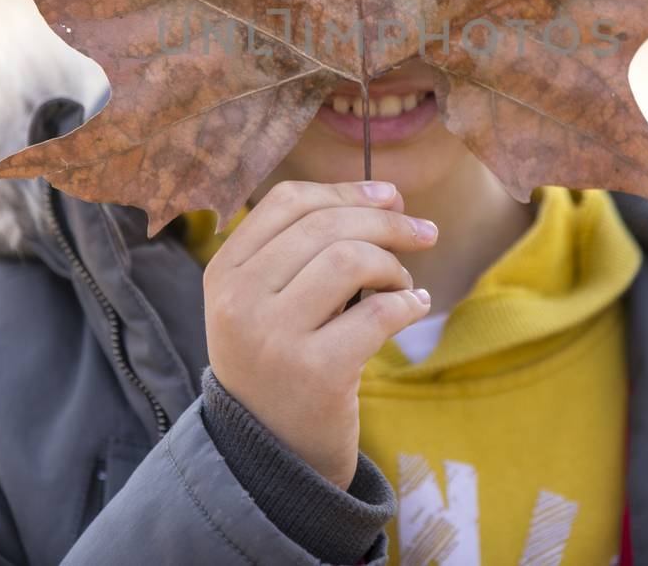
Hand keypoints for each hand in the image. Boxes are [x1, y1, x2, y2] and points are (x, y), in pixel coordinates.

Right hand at [203, 179, 437, 488]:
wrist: (270, 457)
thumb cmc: (280, 363)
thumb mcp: (265, 302)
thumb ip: (304, 250)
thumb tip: (385, 196)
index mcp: (223, 272)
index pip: (287, 201)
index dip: (345, 189)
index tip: (390, 195)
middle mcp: (239, 300)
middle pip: (326, 226)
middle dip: (387, 222)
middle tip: (424, 232)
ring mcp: (273, 337)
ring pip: (350, 259)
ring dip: (393, 265)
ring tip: (402, 284)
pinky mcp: (315, 373)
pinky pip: (379, 313)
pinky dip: (409, 303)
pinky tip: (415, 306)